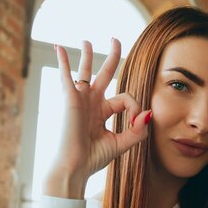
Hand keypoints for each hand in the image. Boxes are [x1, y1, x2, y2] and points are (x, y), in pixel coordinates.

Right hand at [44, 39, 151, 198]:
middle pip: (105, 74)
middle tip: (115, 39)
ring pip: (86, 71)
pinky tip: (57, 47)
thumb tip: (149, 113)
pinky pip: (65, 75)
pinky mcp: (70, 99)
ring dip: (87, 54)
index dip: (135, 109)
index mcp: (102, 112)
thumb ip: (137, 130)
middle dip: (112, 57)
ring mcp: (80, 99)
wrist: (74, 168)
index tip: (136, 123)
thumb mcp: (120, 143)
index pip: (125, 98)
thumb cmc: (92, 159)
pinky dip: (62, 61)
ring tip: (87, 41)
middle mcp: (91, 103)